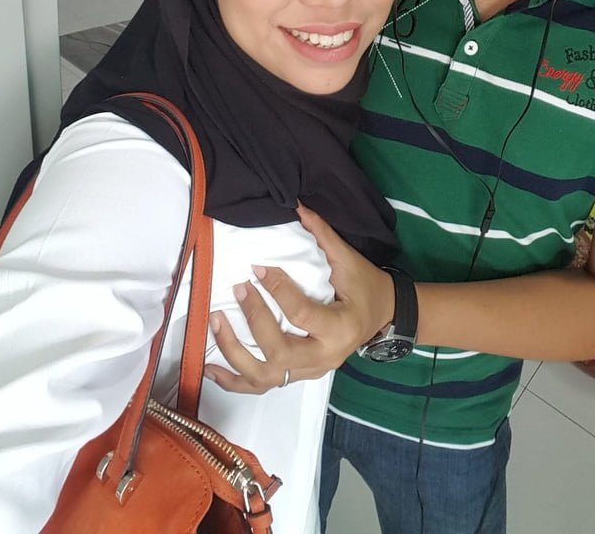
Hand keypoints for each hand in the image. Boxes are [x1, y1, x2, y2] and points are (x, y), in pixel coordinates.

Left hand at [204, 206, 394, 393]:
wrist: (383, 316)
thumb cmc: (367, 288)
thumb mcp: (350, 261)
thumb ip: (323, 236)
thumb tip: (298, 207)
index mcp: (340, 328)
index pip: (301, 315)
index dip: (276, 290)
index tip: (257, 268)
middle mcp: (324, 357)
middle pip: (279, 352)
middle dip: (254, 320)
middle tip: (238, 289)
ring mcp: (309, 371)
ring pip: (265, 376)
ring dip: (234, 353)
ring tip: (215, 322)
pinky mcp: (298, 375)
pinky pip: (262, 385)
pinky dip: (234, 380)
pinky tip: (211, 367)